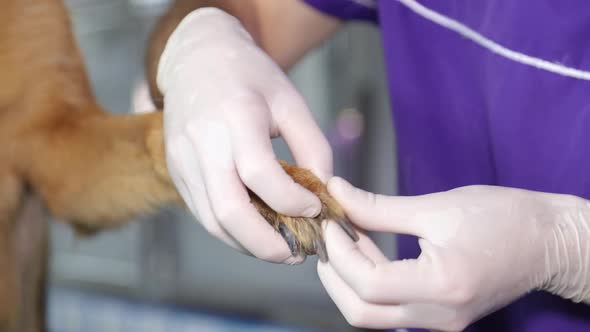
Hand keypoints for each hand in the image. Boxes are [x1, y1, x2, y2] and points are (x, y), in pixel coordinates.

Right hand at [157, 8, 330, 262]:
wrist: (198, 59)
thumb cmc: (251, 77)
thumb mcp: (291, 101)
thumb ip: (313, 146)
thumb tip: (323, 193)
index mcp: (235, 115)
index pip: (260, 173)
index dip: (292, 201)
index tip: (316, 209)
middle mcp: (202, 141)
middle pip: (229, 211)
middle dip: (266, 244)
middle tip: (296, 254)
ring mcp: (183, 159)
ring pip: (212, 221)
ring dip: (248, 245)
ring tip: (280, 249)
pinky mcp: (175, 171)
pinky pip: (203, 213)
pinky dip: (231, 231)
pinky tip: (256, 231)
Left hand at [317, 177, 589, 330]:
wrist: (548, 242)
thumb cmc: (504, 218)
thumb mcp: (438, 206)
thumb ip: (380, 207)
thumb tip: (338, 194)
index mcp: (443, 286)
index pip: (368, 284)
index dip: (339, 252)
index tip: (329, 220)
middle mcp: (440, 316)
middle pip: (361, 311)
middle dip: (334, 272)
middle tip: (328, 232)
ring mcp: (441, 324)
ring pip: (372, 315)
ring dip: (348, 278)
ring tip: (344, 235)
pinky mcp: (440, 319)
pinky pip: (390, 309)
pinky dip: (369, 283)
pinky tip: (365, 249)